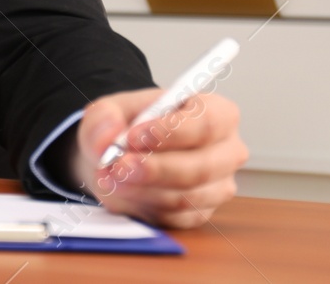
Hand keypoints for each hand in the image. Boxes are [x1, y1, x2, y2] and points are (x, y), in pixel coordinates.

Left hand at [69, 89, 247, 228]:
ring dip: (142, 190)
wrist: (122, 155)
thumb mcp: (109, 110)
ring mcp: (217, 187)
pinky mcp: (200, 214)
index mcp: (217, 113)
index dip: (170, 132)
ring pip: (185, 197)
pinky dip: (142, 207)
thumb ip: (104, 118)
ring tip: (110, 177)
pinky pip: (174, 218)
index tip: (133, 137)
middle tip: (118, 166)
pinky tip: (121, 191)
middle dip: (154, 169)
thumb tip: (109, 136)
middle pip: (200, 167)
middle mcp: (226, 152)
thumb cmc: (129, 126)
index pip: (208, 123)